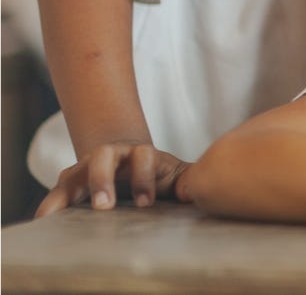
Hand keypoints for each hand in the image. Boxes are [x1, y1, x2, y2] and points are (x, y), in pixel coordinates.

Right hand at [34, 139, 188, 214]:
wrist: (130, 158)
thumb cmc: (158, 171)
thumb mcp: (175, 173)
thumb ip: (187, 179)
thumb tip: (195, 192)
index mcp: (140, 153)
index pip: (143, 157)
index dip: (144, 178)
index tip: (146, 203)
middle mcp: (110, 155)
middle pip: (102, 158)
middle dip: (101, 180)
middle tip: (103, 205)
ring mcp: (87, 167)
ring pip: (73, 174)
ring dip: (65, 194)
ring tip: (54, 216)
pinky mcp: (71, 184)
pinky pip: (56, 193)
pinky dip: (49, 205)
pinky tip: (41, 220)